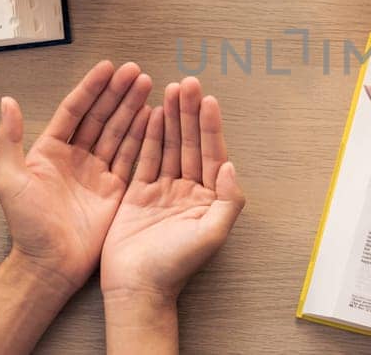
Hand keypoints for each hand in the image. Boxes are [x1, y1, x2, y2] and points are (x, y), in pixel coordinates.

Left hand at [0, 61, 153, 291]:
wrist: (49, 264)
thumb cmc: (26, 226)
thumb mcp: (9, 180)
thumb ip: (9, 140)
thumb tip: (6, 101)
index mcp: (50, 151)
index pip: (74, 110)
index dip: (91, 88)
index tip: (108, 67)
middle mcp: (76, 157)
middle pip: (100, 116)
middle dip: (118, 92)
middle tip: (136, 71)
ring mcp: (97, 172)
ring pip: (118, 131)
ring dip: (133, 108)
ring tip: (149, 85)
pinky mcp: (115, 189)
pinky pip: (131, 156)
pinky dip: (142, 136)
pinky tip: (153, 116)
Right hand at [101, 77, 245, 301]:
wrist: (137, 288)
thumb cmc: (176, 266)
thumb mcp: (211, 235)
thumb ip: (228, 200)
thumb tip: (233, 166)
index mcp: (209, 199)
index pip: (212, 154)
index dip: (210, 126)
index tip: (207, 99)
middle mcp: (188, 191)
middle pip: (190, 144)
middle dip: (188, 113)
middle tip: (185, 83)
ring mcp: (162, 191)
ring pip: (168, 146)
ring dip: (170, 118)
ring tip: (168, 89)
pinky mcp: (138, 194)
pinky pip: (145, 159)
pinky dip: (148, 136)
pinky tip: (150, 114)